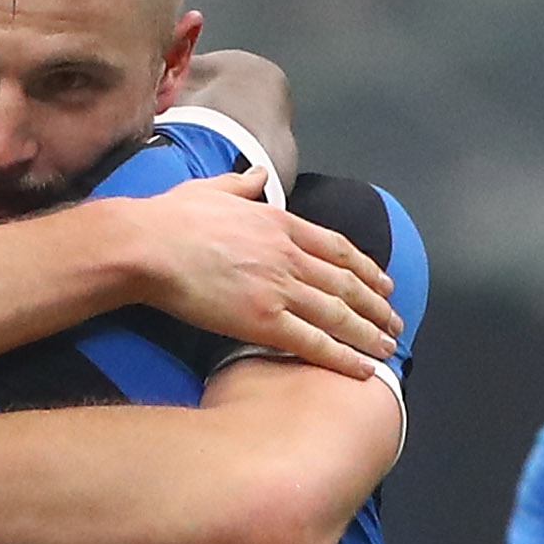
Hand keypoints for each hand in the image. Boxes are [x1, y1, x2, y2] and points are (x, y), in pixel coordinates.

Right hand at [125, 171, 399, 377]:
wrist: (148, 246)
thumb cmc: (170, 219)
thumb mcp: (212, 188)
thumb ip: (242, 183)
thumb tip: (258, 173)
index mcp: (279, 223)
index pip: (336, 248)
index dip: (365, 268)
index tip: (382, 282)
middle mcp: (288, 255)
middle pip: (346, 283)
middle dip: (376, 306)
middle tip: (394, 322)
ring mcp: (279, 288)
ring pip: (338, 314)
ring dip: (368, 333)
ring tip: (387, 349)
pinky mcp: (262, 320)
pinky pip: (312, 342)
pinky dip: (342, 357)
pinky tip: (361, 369)